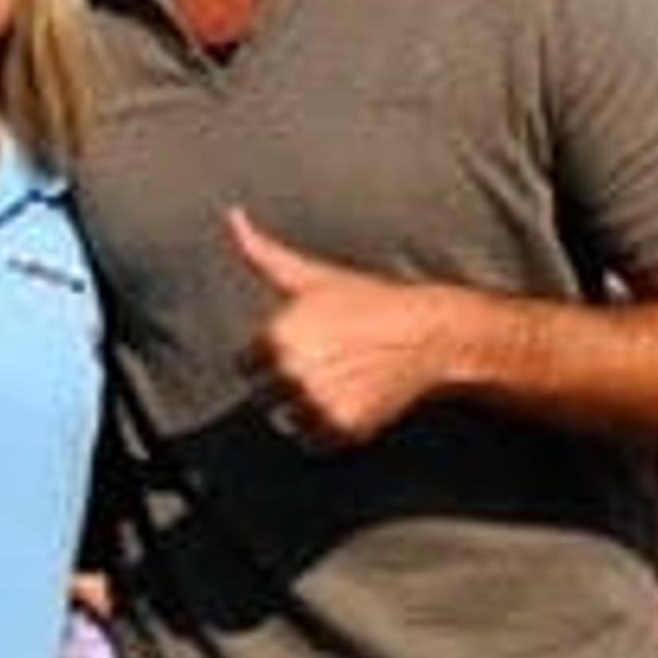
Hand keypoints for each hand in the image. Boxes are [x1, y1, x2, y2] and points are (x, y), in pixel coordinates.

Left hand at [228, 207, 445, 450]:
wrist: (425, 332)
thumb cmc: (365, 299)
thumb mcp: (311, 275)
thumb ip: (262, 252)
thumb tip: (232, 215)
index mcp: (276, 337)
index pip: (245, 365)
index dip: (270, 356)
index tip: (303, 344)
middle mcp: (293, 373)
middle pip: (264, 396)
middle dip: (288, 383)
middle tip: (327, 363)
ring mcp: (318, 403)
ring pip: (288, 421)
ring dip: (306, 409)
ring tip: (339, 382)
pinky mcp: (343, 427)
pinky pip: (315, 443)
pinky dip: (328, 430)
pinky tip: (350, 400)